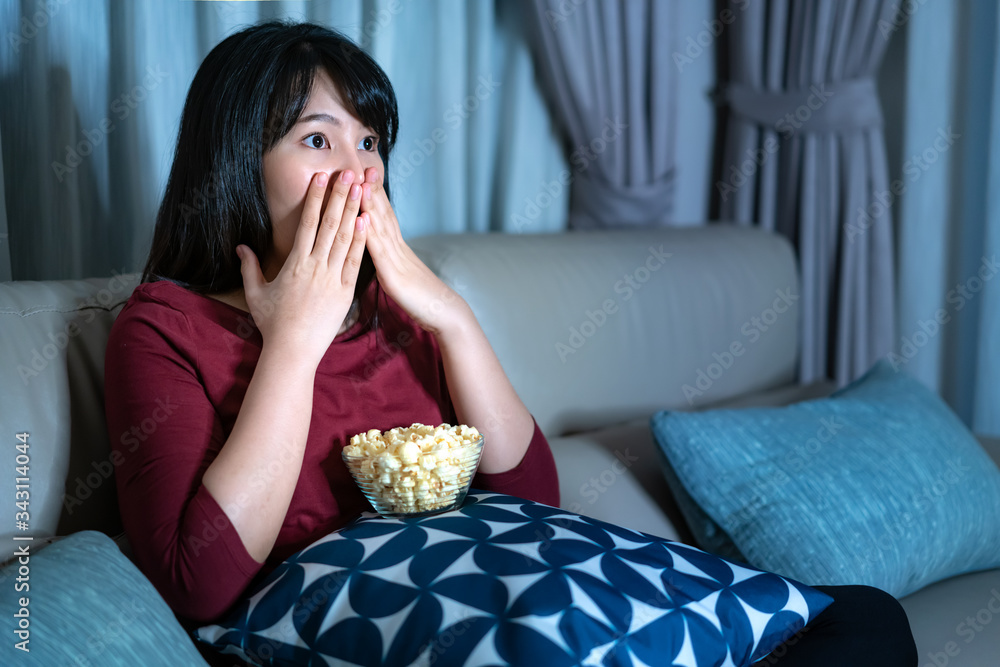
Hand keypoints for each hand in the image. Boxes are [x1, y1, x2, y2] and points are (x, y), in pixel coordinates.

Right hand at [236, 170, 365, 364]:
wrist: (292, 350)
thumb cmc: (272, 323)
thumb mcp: (256, 293)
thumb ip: (249, 267)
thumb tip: (241, 246)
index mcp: (294, 262)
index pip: (307, 223)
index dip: (315, 198)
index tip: (321, 178)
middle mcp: (314, 266)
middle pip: (330, 223)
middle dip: (339, 196)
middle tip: (348, 172)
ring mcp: (332, 278)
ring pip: (345, 238)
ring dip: (354, 210)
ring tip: (362, 188)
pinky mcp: (345, 292)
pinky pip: (355, 261)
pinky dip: (361, 240)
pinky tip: (368, 221)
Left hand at [359, 167, 466, 334]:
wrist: (444, 314)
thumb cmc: (423, 300)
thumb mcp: (402, 277)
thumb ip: (391, 264)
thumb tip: (380, 258)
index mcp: (398, 250)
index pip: (385, 217)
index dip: (376, 195)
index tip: (367, 174)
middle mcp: (398, 250)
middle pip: (384, 214)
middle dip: (373, 190)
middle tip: (364, 165)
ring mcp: (396, 261)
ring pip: (381, 227)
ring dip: (370, 204)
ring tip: (360, 181)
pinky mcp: (393, 276)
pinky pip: (379, 252)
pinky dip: (370, 233)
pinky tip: (363, 218)